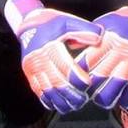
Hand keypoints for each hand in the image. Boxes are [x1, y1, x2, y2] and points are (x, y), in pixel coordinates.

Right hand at [11, 0, 99, 114]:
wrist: (28, 26)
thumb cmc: (51, 23)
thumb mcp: (68, 21)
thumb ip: (84, 29)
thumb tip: (99, 37)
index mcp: (49, 46)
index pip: (64, 66)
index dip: (77, 78)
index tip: (88, 85)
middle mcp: (38, 60)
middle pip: (55, 82)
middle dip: (70, 94)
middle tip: (83, 100)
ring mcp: (32, 69)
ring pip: (46, 90)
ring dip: (60, 101)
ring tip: (73, 106)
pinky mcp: (29, 75)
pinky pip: (38, 92)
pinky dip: (48, 101)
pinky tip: (58, 106)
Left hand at [79, 0, 127, 110]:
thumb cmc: (121, 22)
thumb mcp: (101, 24)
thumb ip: (86, 37)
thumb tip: (69, 45)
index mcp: (106, 40)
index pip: (87, 62)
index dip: (77, 74)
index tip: (73, 81)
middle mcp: (119, 51)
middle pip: (99, 77)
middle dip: (89, 89)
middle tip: (84, 93)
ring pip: (116, 87)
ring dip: (106, 98)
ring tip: (100, 99)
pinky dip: (125, 99)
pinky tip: (119, 100)